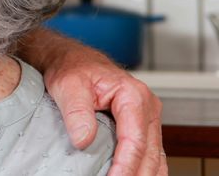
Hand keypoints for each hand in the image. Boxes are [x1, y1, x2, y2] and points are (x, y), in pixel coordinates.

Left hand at [44, 49, 166, 175]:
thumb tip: (84, 140)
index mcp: (133, 95)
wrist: (72, 59)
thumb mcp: (67, 85)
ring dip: (143, 174)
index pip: (134, 141)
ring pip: (154, 157)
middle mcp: (147, 107)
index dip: (125, 165)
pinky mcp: (142, 127)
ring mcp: (147, 118)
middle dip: (135, 174)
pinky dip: (144, 169)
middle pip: (149, 153)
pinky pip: (150, 154)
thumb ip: (77, 112)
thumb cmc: (72, 68)